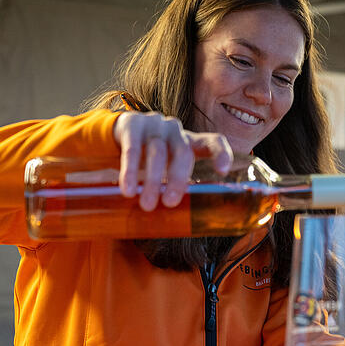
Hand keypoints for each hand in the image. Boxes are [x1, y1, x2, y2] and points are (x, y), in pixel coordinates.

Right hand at [112, 112, 232, 210]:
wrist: (121, 133)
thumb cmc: (153, 156)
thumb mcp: (169, 165)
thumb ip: (176, 184)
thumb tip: (179, 221)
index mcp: (191, 140)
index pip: (214, 141)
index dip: (221, 154)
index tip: (222, 172)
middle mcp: (176, 129)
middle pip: (182, 151)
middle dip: (177, 178)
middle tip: (170, 203)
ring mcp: (154, 124)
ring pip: (157, 151)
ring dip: (153, 179)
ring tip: (147, 204)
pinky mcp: (132, 124)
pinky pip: (132, 148)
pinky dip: (130, 170)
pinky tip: (129, 189)